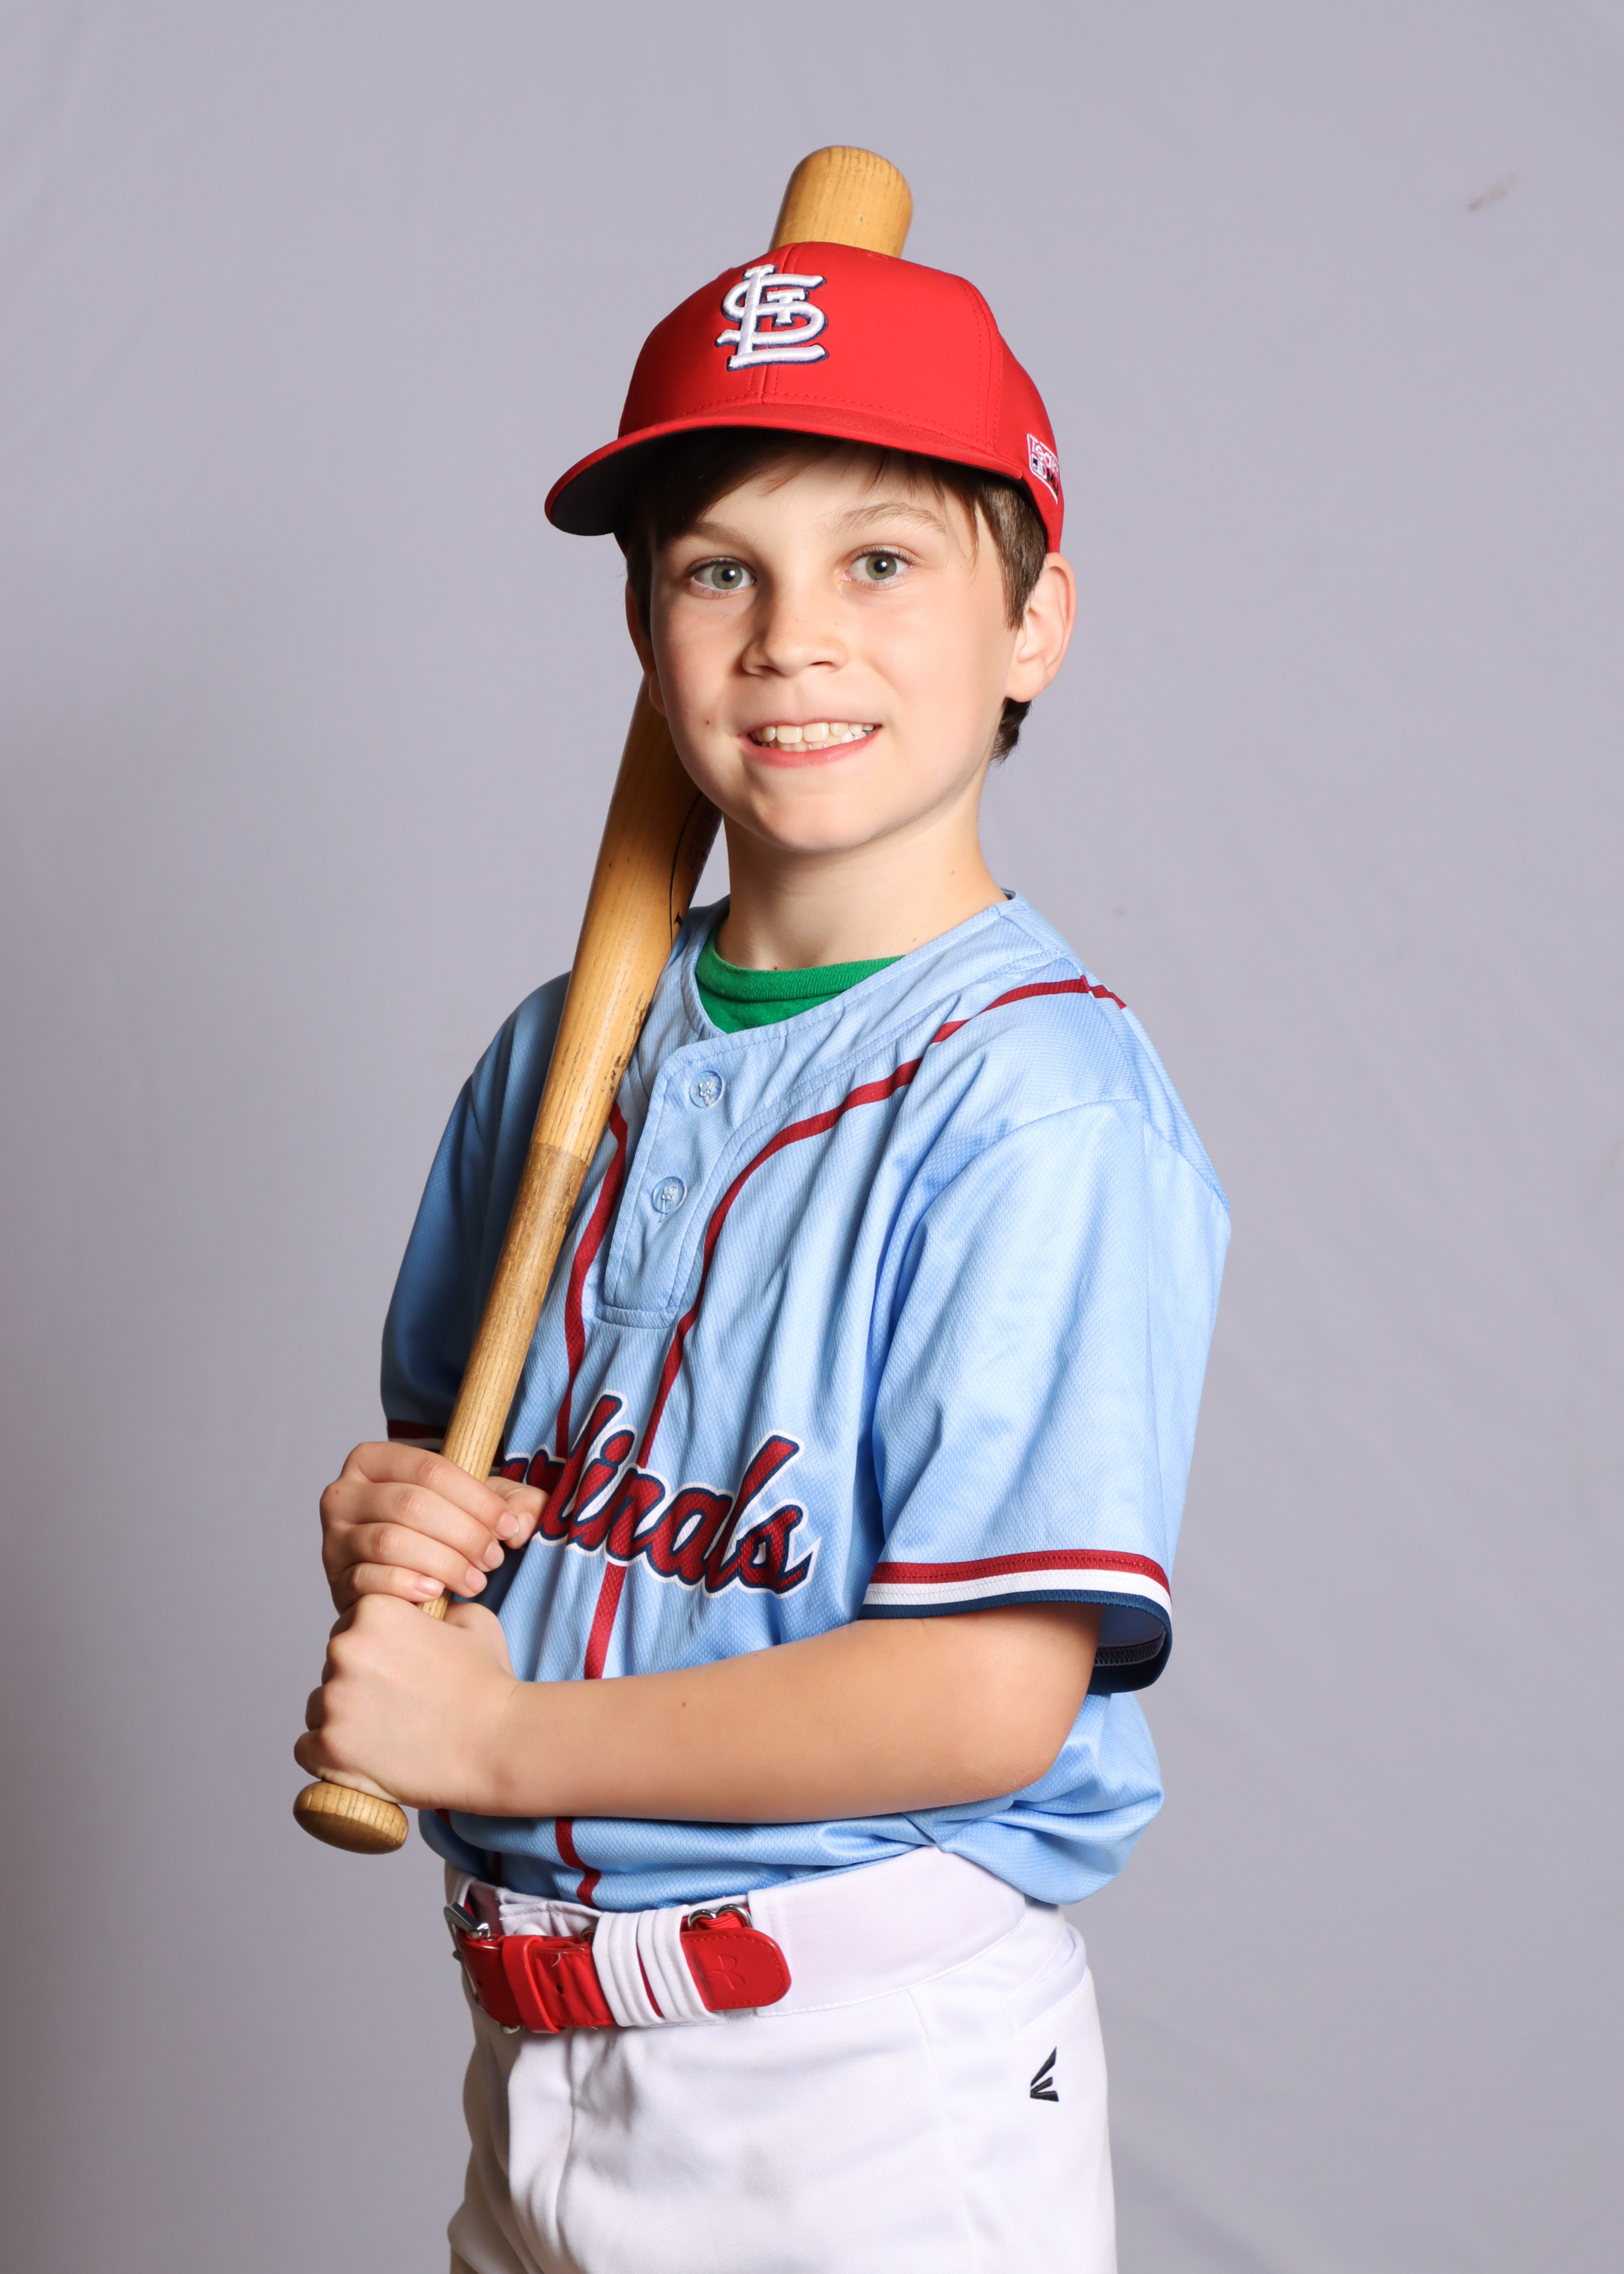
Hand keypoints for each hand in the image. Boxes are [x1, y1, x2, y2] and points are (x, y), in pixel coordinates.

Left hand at [295, 1596, 518, 1812]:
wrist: (499, 1743)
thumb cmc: (490, 1684)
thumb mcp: (470, 1621)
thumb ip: (434, 1610)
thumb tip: (422, 1614)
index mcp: (374, 1611)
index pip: (351, 1629)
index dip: (375, 1651)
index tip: (396, 1672)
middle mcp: (344, 1648)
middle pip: (333, 1668)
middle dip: (357, 1685)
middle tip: (397, 1707)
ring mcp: (333, 1700)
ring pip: (319, 1708)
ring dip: (343, 1720)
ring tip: (388, 1736)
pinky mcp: (328, 1747)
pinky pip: (308, 1749)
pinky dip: (329, 1757)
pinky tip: (363, 1758)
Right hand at [318, 1441, 546, 1611]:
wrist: (408, 1589)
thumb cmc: (442, 1536)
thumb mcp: (480, 1509)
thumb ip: (516, 1503)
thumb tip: (522, 1520)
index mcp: (374, 1460)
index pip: (431, 1469)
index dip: (477, 1499)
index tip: (508, 1527)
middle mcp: (344, 1493)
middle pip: (411, 1504)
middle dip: (463, 1533)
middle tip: (493, 1559)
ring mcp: (334, 1538)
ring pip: (391, 1542)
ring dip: (443, 1563)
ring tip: (475, 1580)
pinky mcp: (335, 1580)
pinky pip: (369, 1579)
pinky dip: (408, 1585)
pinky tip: (436, 1593)